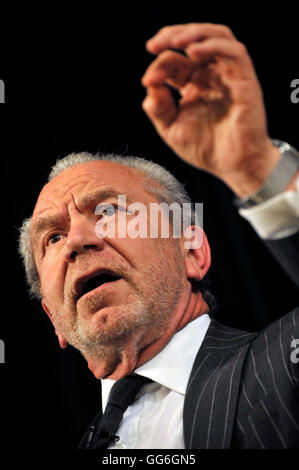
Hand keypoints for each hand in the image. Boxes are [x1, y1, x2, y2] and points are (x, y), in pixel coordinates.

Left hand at [142, 23, 279, 196]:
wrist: (233, 166)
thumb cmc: (206, 149)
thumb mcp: (172, 129)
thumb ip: (158, 107)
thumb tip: (149, 83)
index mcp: (193, 85)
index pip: (174, 62)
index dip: (159, 66)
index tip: (149, 82)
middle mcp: (211, 75)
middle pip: (195, 39)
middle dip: (172, 36)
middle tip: (154, 44)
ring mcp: (228, 75)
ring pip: (217, 36)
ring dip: (195, 33)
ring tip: (175, 41)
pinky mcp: (244, 80)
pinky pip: (234, 52)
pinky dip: (214, 46)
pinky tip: (195, 52)